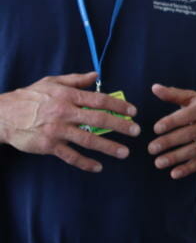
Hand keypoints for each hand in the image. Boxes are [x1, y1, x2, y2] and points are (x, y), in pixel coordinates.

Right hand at [0, 72, 139, 171]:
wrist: (3, 115)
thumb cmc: (30, 96)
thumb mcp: (52, 82)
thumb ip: (76, 79)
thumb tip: (96, 75)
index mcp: (68, 96)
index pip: (100, 100)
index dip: (119, 105)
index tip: (133, 111)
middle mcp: (65, 113)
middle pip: (99, 119)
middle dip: (120, 126)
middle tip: (136, 131)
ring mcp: (57, 131)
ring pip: (88, 140)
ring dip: (108, 147)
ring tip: (124, 152)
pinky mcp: (48, 146)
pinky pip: (71, 156)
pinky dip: (85, 163)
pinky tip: (98, 167)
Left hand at [149, 84, 195, 178]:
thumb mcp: (194, 98)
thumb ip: (174, 95)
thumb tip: (154, 87)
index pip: (186, 115)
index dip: (171, 122)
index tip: (156, 129)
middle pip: (189, 133)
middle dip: (169, 142)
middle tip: (151, 148)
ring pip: (195, 149)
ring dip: (176, 157)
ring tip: (158, 162)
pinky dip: (188, 168)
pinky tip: (174, 173)